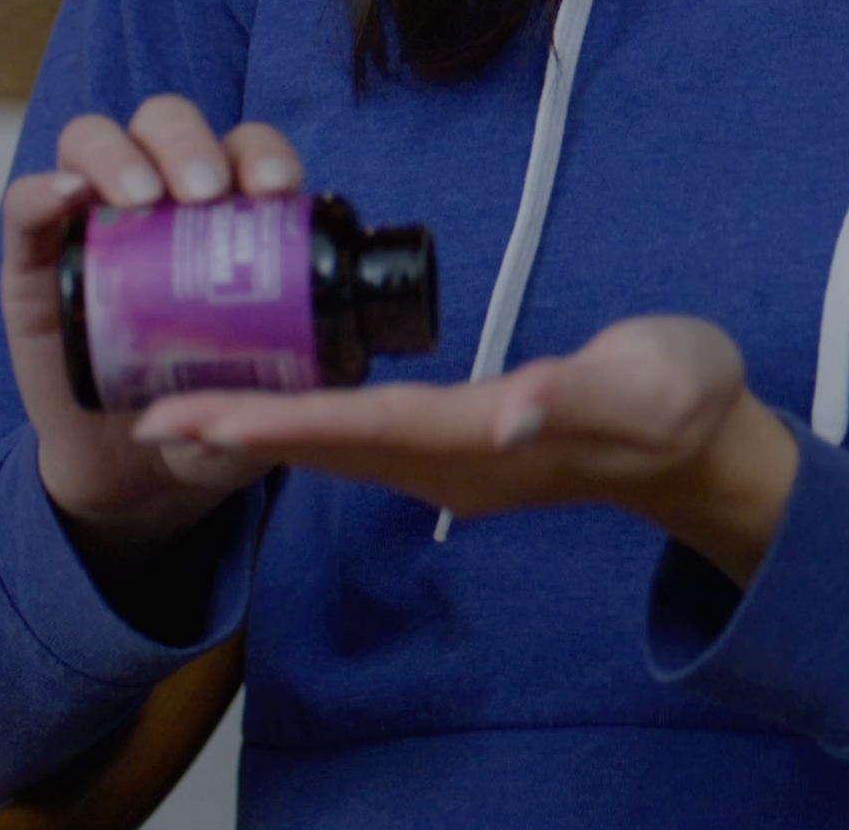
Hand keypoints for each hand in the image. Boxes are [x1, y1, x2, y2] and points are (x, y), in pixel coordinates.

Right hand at [0, 95, 304, 585]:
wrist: (128, 463)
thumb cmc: (207, 406)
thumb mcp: (254, 398)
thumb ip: (276, 399)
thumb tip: (304, 406)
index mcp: (224, 211)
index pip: (243, 149)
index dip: (262, 153)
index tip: (277, 191)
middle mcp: (156, 199)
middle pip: (167, 125)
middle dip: (191, 144)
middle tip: (208, 192)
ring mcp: (89, 219)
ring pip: (94, 141)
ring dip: (121, 156)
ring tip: (144, 197)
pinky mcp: (34, 258)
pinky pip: (26, 201)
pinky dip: (45, 188)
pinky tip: (70, 197)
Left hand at [131, 316, 802, 582]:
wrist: (702, 443)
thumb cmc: (682, 397)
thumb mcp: (653, 384)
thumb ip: (583, 395)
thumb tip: (510, 414)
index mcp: (489, 438)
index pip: (369, 426)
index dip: (285, 422)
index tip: (208, 420)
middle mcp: (454, 462)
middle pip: (330, 448)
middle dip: (239, 436)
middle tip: (146, 425)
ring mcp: (451, 464)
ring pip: (335, 450)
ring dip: (254, 436)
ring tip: (173, 423)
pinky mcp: (452, 449)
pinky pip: (357, 438)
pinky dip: (297, 423)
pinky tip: (254, 408)